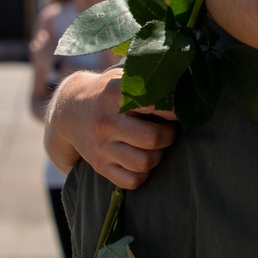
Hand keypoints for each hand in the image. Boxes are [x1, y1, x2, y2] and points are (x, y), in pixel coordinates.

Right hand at [44, 68, 178, 188]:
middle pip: (153, 138)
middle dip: (170, 134)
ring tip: (157, 144)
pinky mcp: (99, 166)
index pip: (156, 104)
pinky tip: (143, 158)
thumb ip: (152, 82)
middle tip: (170, 128)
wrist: (70, 109)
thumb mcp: (125, 77)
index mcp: (116, 94)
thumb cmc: (110, 92)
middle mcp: (106, 121)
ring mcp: (101, 146)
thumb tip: (187, 89)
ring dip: (159, 155)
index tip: (182, 110)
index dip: (176, 109)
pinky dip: (144, 173)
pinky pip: (132, 181)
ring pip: (145, 162)